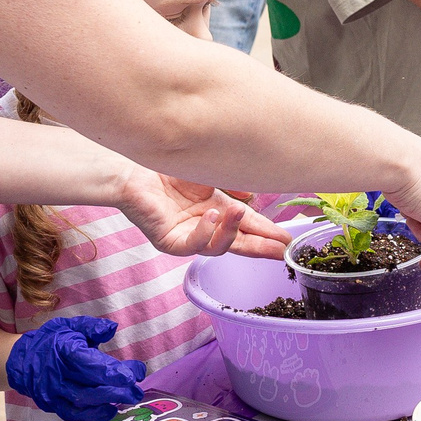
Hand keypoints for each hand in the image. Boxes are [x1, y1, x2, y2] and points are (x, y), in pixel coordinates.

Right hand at [4, 316, 148, 420]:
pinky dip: (91, 415)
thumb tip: (113, 329)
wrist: (21, 360)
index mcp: (63, 351)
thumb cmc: (51, 341)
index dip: (113, 370)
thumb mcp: (70, 326)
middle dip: (117, 390)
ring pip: (82, 402)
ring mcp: (52, 393)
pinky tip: (108, 411)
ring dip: (107, 402)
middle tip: (137, 391)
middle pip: (89, 386)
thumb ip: (91, 327)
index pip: (90, 363)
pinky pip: (72, 414)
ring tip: (128, 399)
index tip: (135, 373)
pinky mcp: (51, 405)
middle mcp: (57, 374)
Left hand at [111, 170, 288, 258]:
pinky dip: (205, 231)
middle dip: (261, 247)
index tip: (287, 240)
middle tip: (280, 249)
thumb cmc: (167, 171)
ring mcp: (188, 237)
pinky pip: (193, 245)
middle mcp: (205, 228)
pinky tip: (210, 214)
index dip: (267, 234)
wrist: (132, 171)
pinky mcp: (170, 241)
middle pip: (239, 244)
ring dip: (231, 231)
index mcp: (217, 211)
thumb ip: (232, 184)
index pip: (247, 227)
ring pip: (218, 247)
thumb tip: (252, 194)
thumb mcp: (209, 175)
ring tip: (237, 211)